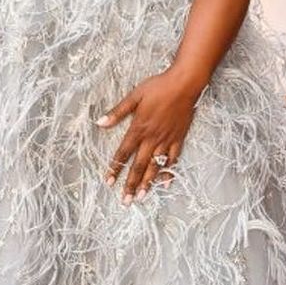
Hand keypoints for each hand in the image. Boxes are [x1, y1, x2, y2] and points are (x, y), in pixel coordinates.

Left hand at [95, 67, 203, 203]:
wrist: (185, 84)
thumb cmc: (159, 87)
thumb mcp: (135, 96)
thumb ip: (117, 112)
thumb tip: (100, 123)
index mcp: (139, 128)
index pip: (123, 153)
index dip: (115, 168)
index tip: (109, 182)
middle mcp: (152, 138)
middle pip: (139, 166)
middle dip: (131, 184)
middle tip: (125, 200)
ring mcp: (166, 140)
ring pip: (155, 166)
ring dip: (148, 183)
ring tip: (142, 197)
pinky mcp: (178, 139)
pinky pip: (173, 159)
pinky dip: (169, 172)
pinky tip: (165, 184)